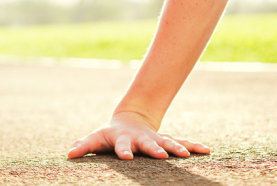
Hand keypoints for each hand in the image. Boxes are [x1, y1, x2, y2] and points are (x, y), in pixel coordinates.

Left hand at [67, 112, 210, 159]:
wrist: (130, 119)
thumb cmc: (109, 134)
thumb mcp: (96, 139)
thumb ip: (84, 146)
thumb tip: (69, 154)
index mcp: (124, 140)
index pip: (122, 146)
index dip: (123, 151)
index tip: (126, 157)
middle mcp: (142, 139)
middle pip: (149, 144)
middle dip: (155, 150)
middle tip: (162, 156)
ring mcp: (156, 139)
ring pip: (168, 143)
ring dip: (177, 149)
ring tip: (187, 155)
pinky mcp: (167, 140)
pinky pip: (182, 143)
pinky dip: (194, 147)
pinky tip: (207, 151)